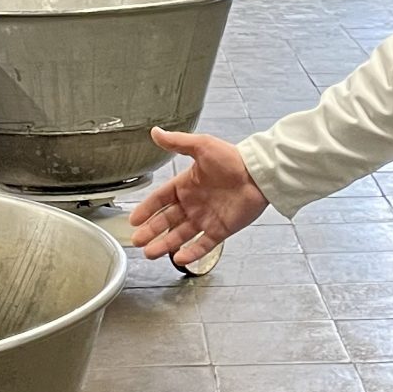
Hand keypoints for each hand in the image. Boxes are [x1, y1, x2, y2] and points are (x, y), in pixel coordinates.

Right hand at [130, 128, 269, 268]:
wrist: (258, 174)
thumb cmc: (232, 158)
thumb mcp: (202, 146)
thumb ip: (177, 143)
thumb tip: (155, 132)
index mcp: (186, 185)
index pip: (161, 199)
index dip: (146, 209)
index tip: (134, 220)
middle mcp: (194, 203)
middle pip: (166, 220)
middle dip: (151, 231)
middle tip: (136, 241)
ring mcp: (206, 218)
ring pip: (180, 235)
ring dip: (165, 244)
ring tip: (150, 253)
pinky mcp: (221, 230)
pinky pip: (203, 245)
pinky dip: (191, 253)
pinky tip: (179, 258)